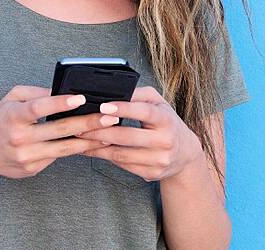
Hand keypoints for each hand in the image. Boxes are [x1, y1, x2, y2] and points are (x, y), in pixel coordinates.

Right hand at [0, 85, 119, 178]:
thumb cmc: (1, 120)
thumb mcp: (12, 99)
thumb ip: (36, 93)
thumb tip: (64, 90)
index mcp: (13, 115)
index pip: (38, 108)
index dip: (60, 103)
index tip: (81, 98)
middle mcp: (19, 137)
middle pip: (58, 129)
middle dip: (87, 122)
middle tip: (109, 117)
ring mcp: (26, 156)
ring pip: (63, 148)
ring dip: (88, 140)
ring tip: (108, 134)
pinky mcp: (32, 169)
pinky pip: (58, 157)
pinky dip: (76, 150)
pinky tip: (91, 144)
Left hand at [75, 86, 202, 181]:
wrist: (185, 152)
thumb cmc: (166, 121)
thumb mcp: (158, 103)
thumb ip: (138, 95)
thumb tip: (113, 91)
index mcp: (166, 119)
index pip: (144, 112)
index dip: (123, 109)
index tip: (103, 106)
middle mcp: (165, 141)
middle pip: (127, 137)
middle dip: (99, 131)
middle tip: (79, 125)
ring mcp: (159, 159)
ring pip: (121, 154)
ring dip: (97, 146)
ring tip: (80, 138)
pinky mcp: (152, 173)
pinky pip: (123, 165)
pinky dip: (105, 157)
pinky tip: (92, 150)